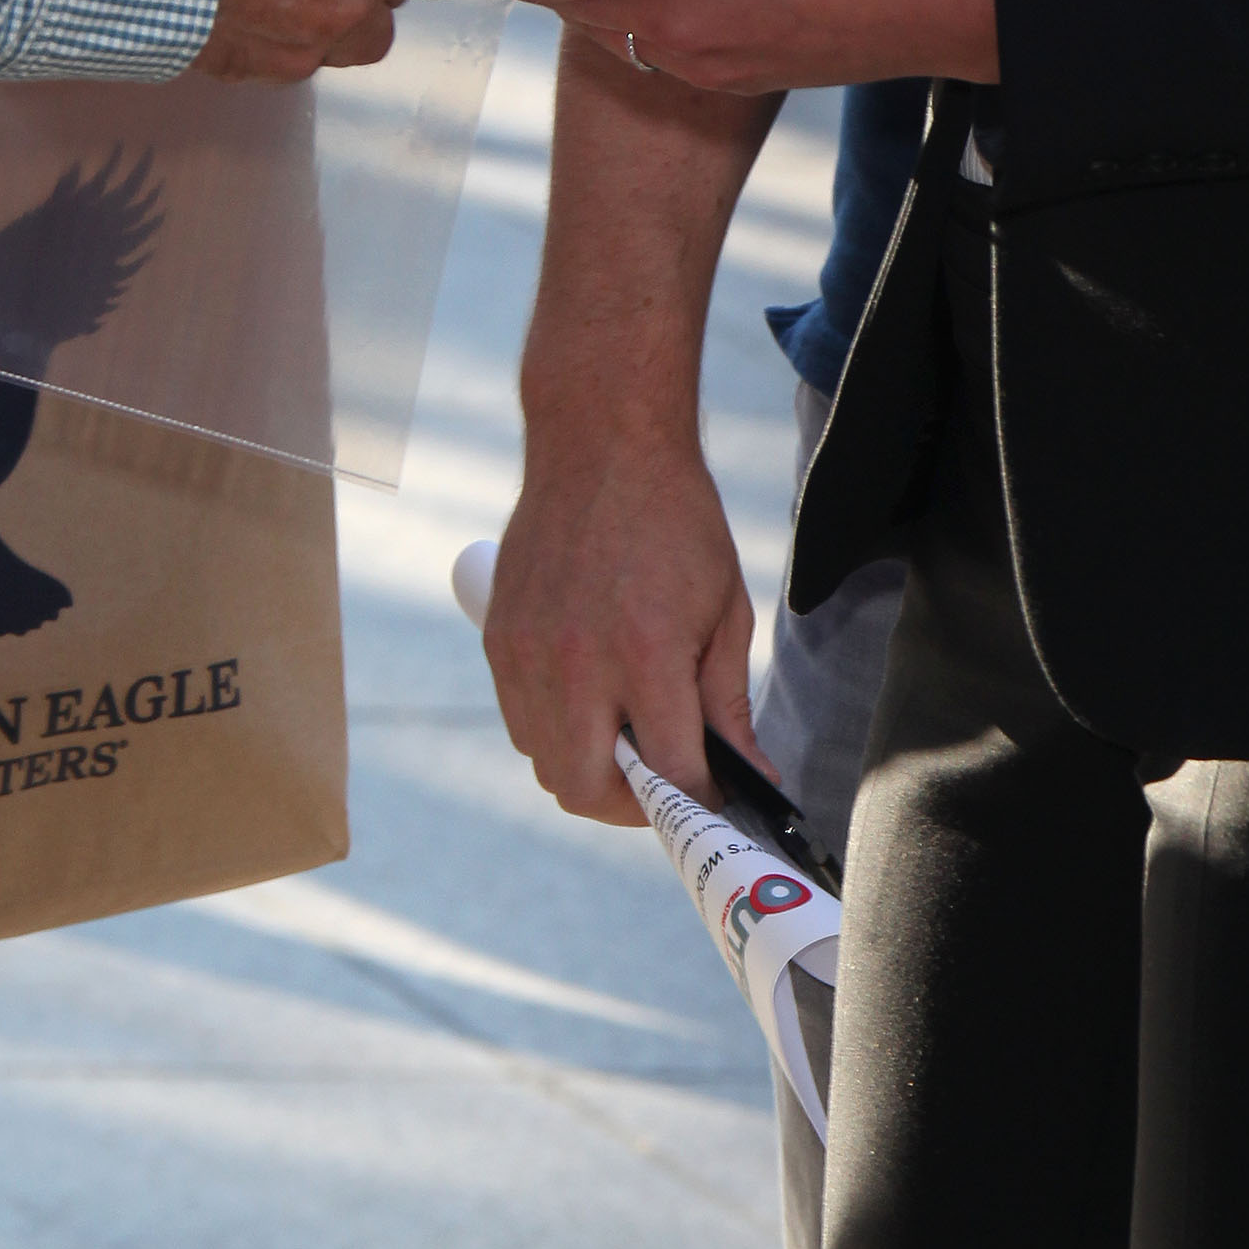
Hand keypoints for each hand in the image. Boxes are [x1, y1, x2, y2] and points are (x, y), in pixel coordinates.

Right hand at [487, 435, 757, 826]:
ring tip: (627, 735)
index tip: (713, 795)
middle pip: (587, 791)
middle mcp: (577, 662)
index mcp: (645, 653)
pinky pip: (519, 722)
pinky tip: (589, 700)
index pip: (669, 774)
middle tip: (663, 783)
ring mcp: (528, 652)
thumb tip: (751, 777)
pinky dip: (554, 731)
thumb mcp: (725, 609)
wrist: (601, 442)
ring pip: (545, 764)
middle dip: (632, 806)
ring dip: (588, 768)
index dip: (698, 799)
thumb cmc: (675, 519)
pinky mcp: (497, 638)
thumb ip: (729, 704)